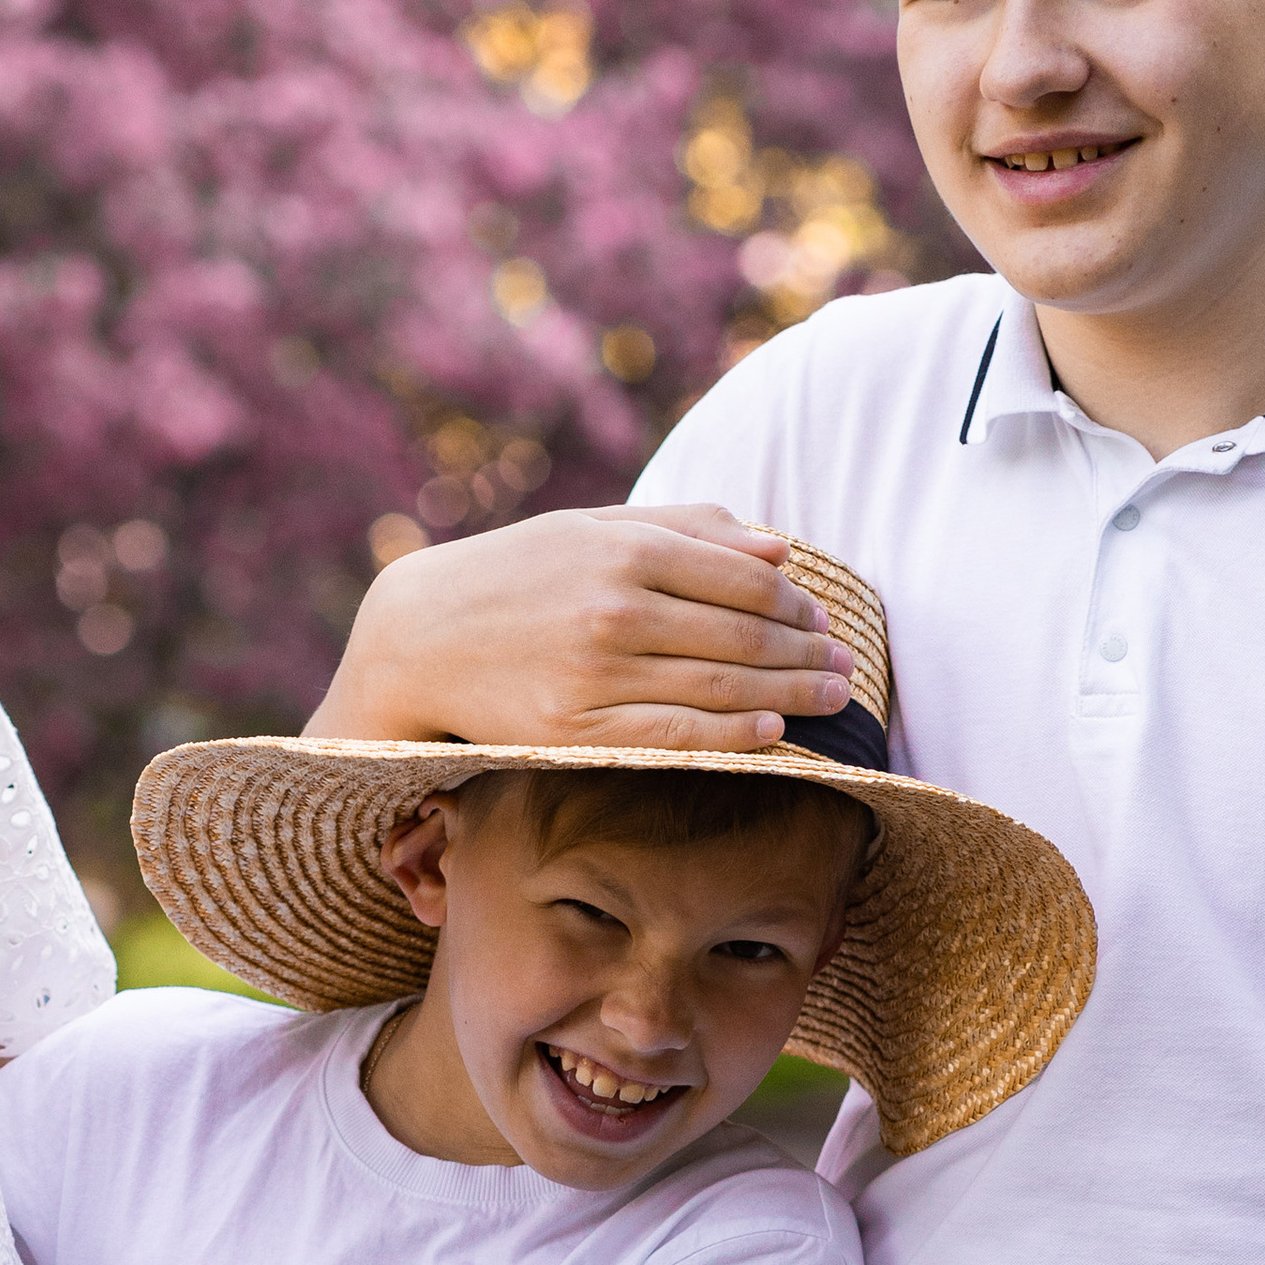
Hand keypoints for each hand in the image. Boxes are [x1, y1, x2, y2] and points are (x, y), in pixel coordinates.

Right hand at [309, 503, 850, 754]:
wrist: (420, 636)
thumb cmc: (517, 576)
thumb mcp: (593, 528)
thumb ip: (687, 528)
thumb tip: (780, 546)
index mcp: (624, 549)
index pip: (742, 578)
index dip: (794, 603)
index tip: (821, 620)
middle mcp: (615, 610)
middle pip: (741, 635)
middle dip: (805, 654)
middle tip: (844, 669)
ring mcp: (595, 674)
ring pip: (718, 687)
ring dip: (789, 695)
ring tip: (830, 701)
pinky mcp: (575, 730)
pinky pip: (674, 736)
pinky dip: (733, 735)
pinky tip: (773, 734)